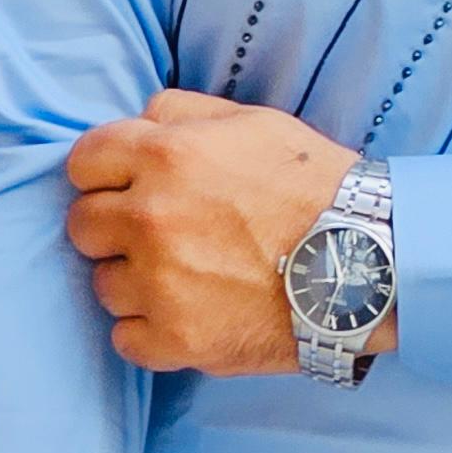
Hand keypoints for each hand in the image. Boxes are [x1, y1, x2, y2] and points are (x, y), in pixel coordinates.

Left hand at [65, 87, 356, 372]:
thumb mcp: (253, 121)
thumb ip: (181, 112)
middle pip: (83, 225)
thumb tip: (137, 121)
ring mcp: (160, 284)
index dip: (105, 172)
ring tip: (187, 276)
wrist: (368, 263)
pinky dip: (151, 331)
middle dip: (114, 226)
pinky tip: (190, 313)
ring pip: (103, 285)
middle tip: (161, 233)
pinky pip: (125, 338)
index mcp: (166, 157)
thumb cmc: (315, 186)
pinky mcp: (176, 340)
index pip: (83, 162)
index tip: (127, 185)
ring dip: (135, 280)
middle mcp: (151, 218)